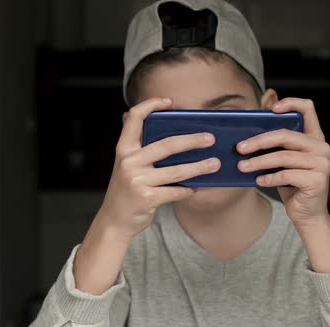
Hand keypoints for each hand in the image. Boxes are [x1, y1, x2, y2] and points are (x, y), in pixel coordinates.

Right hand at [97, 97, 220, 237]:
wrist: (114, 220)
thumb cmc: (127, 190)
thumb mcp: (126, 165)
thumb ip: (139, 147)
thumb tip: (162, 126)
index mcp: (124, 149)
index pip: (134, 119)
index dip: (150, 105)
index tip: (169, 102)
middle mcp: (129, 162)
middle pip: (167, 145)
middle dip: (192, 140)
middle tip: (210, 139)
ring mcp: (137, 180)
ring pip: (176, 171)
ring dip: (199, 167)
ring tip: (214, 164)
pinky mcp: (146, 198)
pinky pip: (176, 191)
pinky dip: (188, 191)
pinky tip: (195, 188)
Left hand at [237, 98, 329, 227]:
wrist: (307, 214)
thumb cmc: (292, 184)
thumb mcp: (285, 160)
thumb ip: (277, 143)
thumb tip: (252, 125)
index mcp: (314, 137)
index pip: (308, 109)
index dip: (290, 103)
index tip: (271, 109)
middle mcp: (321, 147)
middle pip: (286, 135)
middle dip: (259, 141)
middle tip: (240, 148)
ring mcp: (321, 164)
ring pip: (283, 157)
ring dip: (259, 162)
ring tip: (242, 167)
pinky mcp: (316, 180)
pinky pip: (286, 175)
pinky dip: (269, 178)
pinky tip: (258, 181)